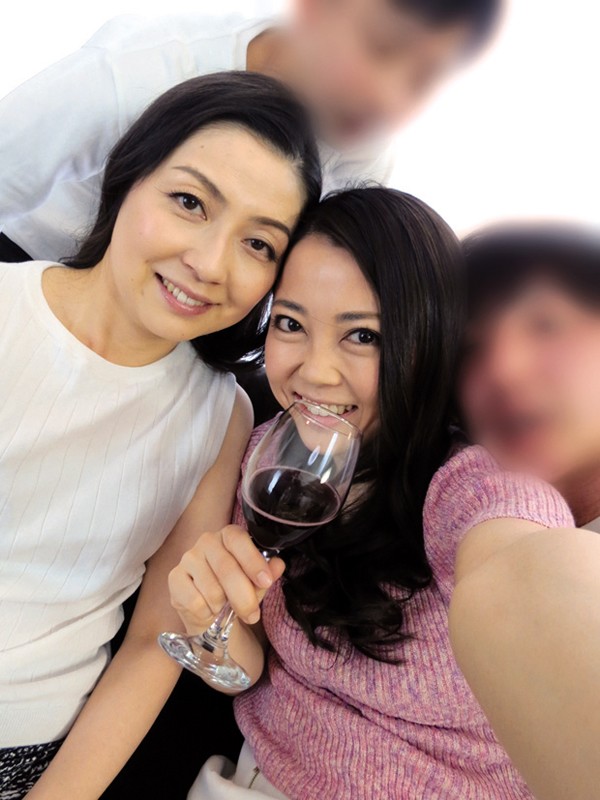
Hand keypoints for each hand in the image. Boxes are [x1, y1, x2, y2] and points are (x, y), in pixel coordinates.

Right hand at [169, 525, 284, 630]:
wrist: (208, 610)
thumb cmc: (234, 589)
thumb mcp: (255, 582)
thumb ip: (267, 573)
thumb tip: (277, 565)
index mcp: (229, 535)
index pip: (239, 541)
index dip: (253, 562)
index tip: (266, 582)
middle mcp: (207, 541)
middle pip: (227, 569)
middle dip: (244, 597)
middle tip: (253, 615)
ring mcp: (188, 558)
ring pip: (212, 589)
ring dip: (223, 607)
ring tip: (224, 607)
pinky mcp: (174, 578)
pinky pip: (195, 601)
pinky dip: (206, 612)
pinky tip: (208, 609)